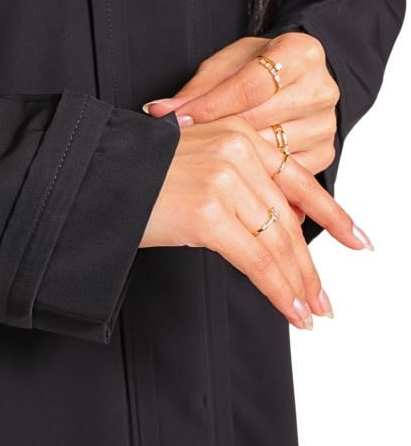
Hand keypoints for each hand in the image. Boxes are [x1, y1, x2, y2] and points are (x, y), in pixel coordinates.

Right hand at [139, 114, 372, 328]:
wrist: (89, 175)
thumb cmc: (134, 173)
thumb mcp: (194, 162)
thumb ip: (237, 181)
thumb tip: (277, 222)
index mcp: (237, 133)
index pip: (296, 177)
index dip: (330, 214)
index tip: (355, 239)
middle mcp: (235, 150)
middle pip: (287, 218)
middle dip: (308, 265)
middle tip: (322, 298)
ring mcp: (222, 179)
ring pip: (276, 243)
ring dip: (296, 284)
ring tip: (308, 312)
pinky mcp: (207, 212)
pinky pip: (255, 261)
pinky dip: (277, 291)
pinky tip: (290, 310)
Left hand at [142, 32, 339, 217]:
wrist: (291, 80)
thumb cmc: (255, 68)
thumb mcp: (226, 65)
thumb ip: (198, 88)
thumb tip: (160, 111)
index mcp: (301, 53)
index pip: (251, 86)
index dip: (210, 106)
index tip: (179, 120)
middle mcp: (322, 89)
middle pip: (261, 119)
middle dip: (218, 132)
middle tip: (185, 142)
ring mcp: (326, 125)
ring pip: (271, 150)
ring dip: (234, 156)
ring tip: (204, 156)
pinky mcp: (324, 153)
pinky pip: (282, 173)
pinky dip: (254, 174)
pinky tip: (231, 172)